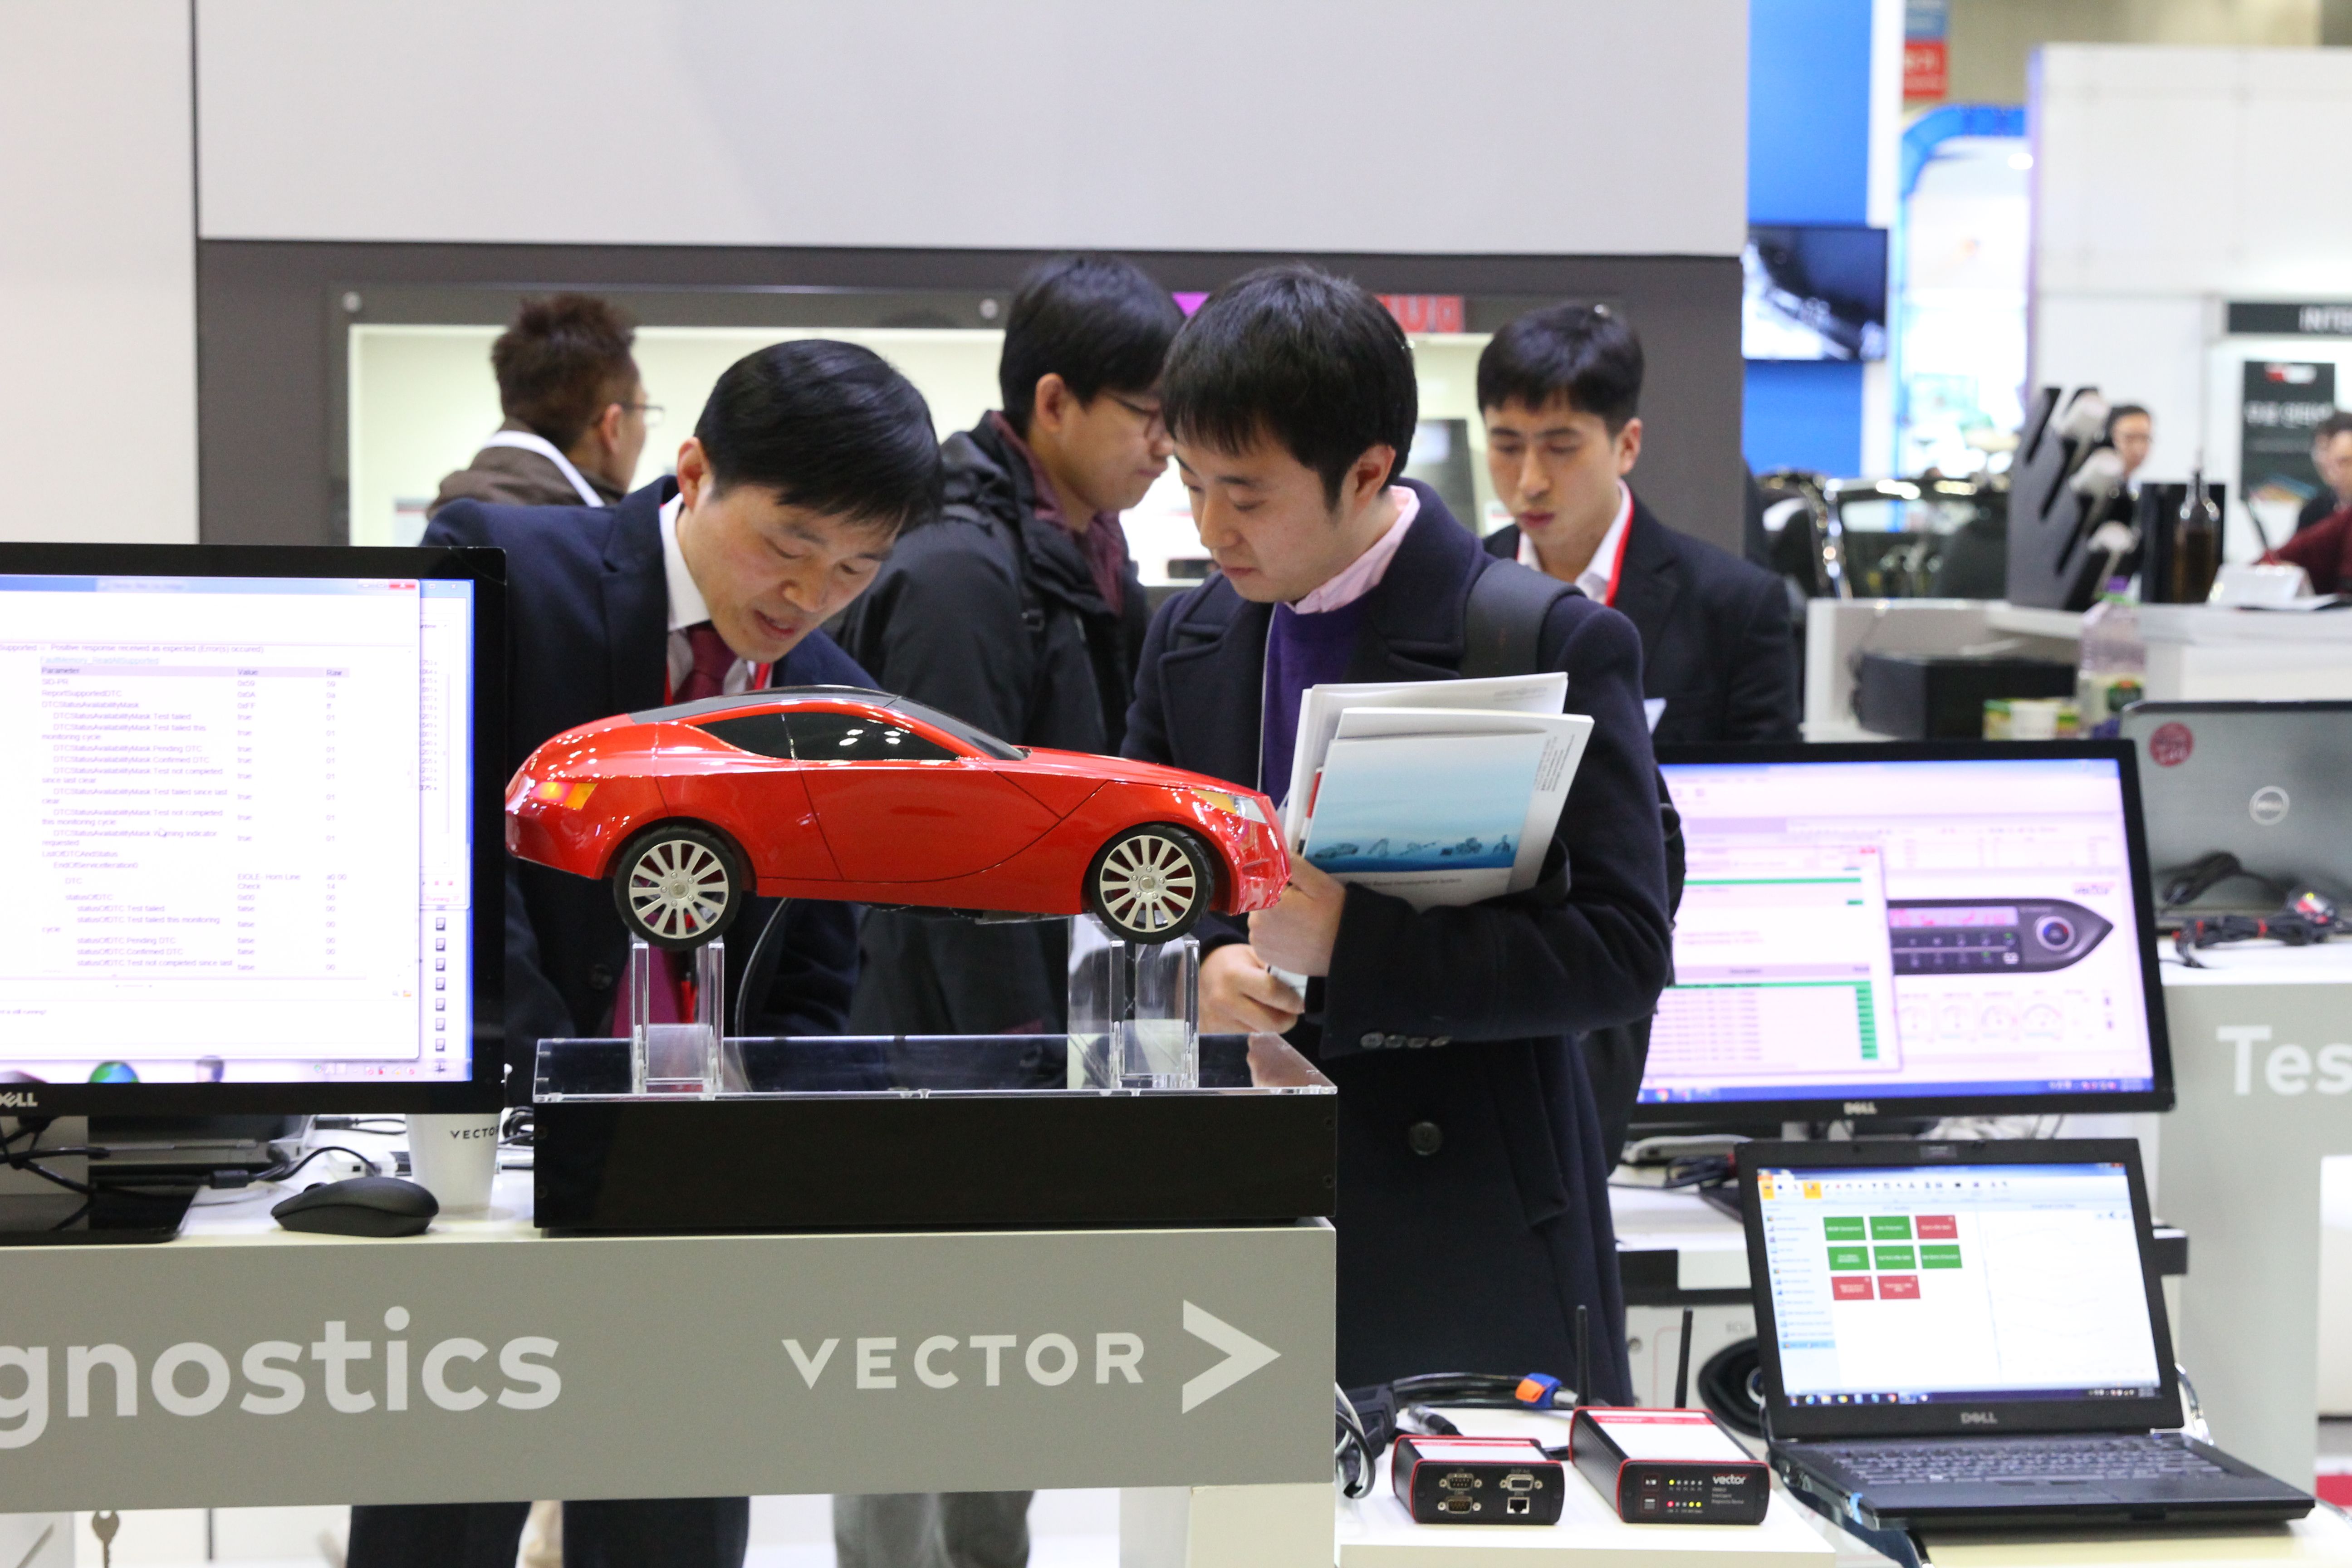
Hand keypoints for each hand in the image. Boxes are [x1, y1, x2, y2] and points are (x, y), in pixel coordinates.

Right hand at [1200, 942, 1304, 1034]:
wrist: (1198, 975)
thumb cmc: (1231, 962)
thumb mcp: (1252, 954)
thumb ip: (1274, 966)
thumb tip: (1300, 983)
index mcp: (1234, 975)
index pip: (1271, 992)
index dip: (1292, 999)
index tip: (1301, 1000)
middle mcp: (1225, 1000)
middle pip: (1270, 1022)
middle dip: (1288, 1018)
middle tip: (1292, 1009)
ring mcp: (1219, 1019)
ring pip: (1262, 1031)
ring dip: (1274, 1023)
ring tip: (1273, 1009)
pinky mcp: (1217, 1032)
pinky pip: (1249, 1035)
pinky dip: (1259, 1026)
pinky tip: (1256, 1014)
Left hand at [1246, 857, 1346, 977]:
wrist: (1346, 952)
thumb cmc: (1335, 915)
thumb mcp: (1319, 883)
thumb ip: (1291, 865)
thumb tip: (1272, 849)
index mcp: (1267, 900)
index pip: (1260, 880)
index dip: (1277, 881)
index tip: (1295, 888)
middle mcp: (1256, 922)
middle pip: (1260, 898)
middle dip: (1277, 898)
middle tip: (1303, 905)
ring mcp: (1259, 941)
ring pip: (1261, 918)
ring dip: (1275, 917)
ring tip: (1301, 922)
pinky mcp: (1264, 955)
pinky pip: (1264, 937)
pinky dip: (1275, 934)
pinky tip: (1295, 934)